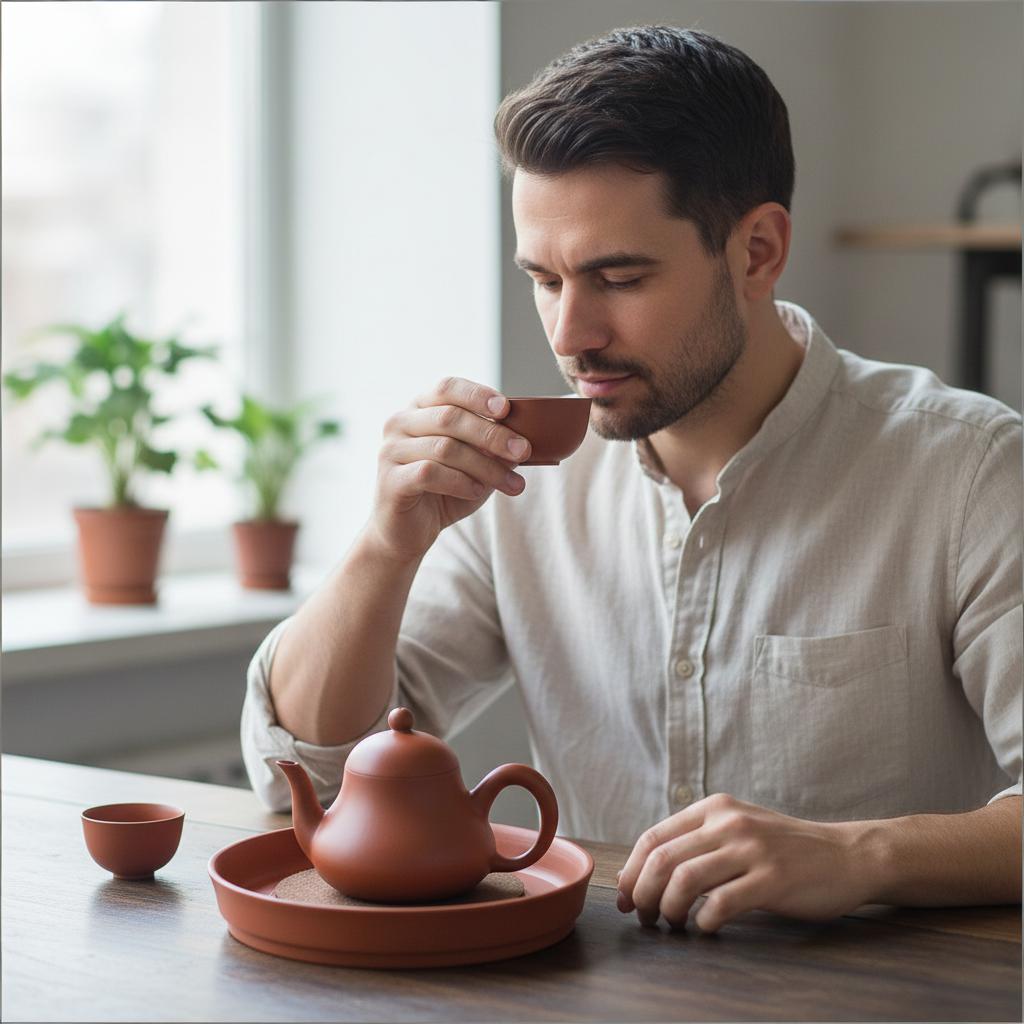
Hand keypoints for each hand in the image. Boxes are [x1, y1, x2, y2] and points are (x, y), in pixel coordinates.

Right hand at [369, 377, 530, 561]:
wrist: (407, 532)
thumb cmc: (443, 492)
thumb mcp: (474, 465)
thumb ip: (491, 448)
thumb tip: (523, 439)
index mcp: (419, 409)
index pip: (447, 388)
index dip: (477, 395)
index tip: (506, 410)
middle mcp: (400, 423)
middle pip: (450, 418)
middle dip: (492, 434)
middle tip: (523, 451)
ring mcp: (390, 451)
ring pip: (445, 448)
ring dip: (485, 466)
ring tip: (510, 483)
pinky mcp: (390, 480)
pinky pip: (429, 473)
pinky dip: (460, 481)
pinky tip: (477, 492)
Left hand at [615, 793, 872, 932]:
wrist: (847, 855)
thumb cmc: (785, 849)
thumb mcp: (738, 829)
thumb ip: (697, 842)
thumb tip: (643, 875)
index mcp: (714, 808)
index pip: (654, 837)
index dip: (632, 872)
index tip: (626, 899)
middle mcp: (728, 822)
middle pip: (663, 859)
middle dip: (643, 894)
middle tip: (643, 918)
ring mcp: (751, 849)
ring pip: (685, 880)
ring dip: (668, 910)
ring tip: (672, 925)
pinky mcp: (772, 879)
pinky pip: (721, 903)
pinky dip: (704, 921)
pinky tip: (706, 928)